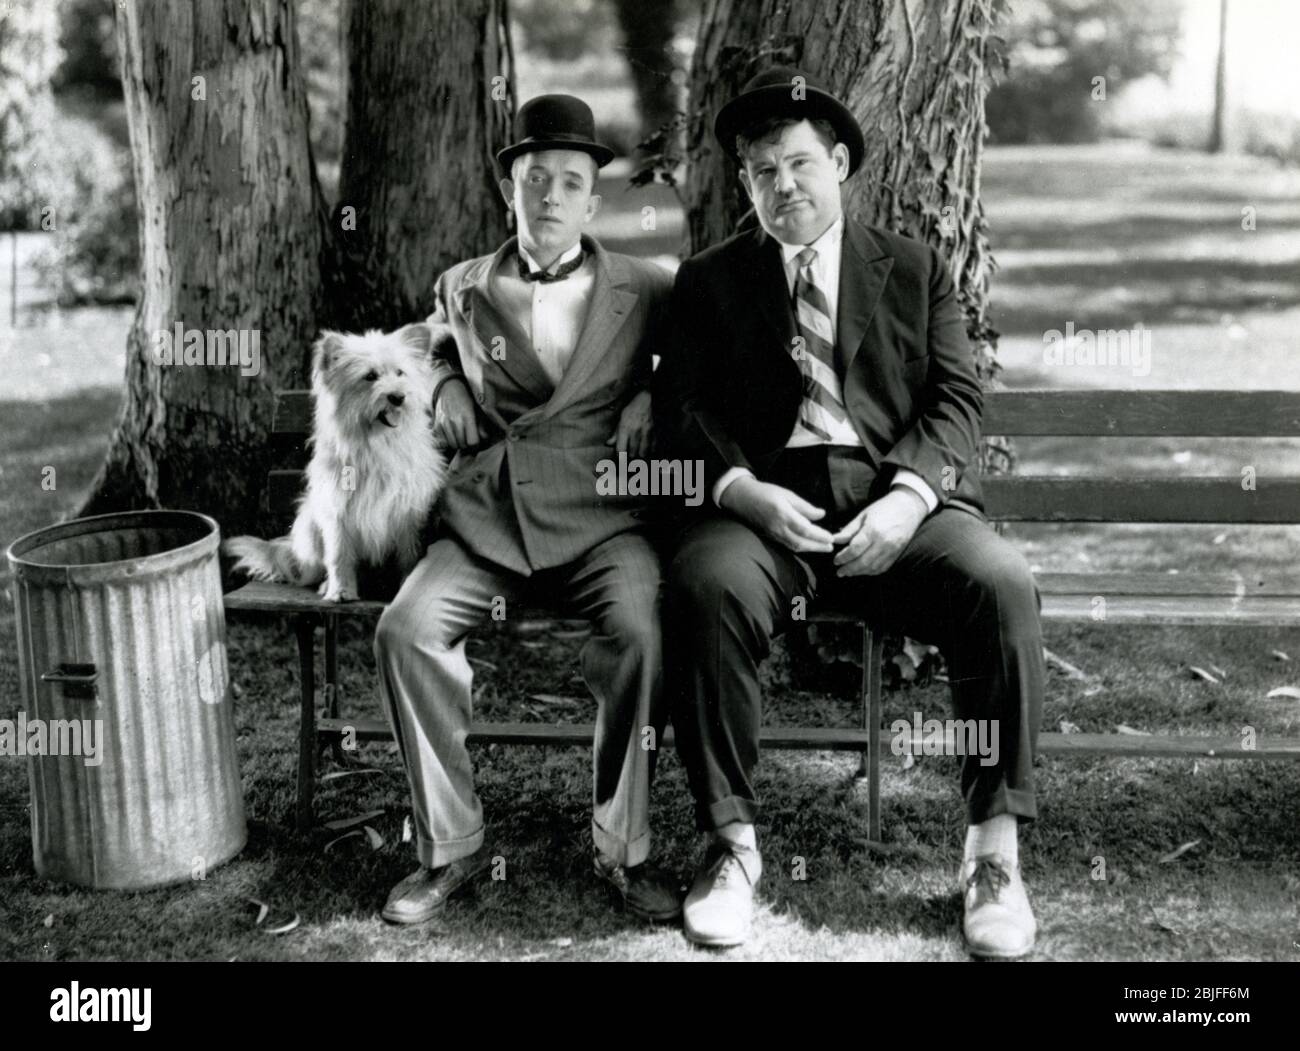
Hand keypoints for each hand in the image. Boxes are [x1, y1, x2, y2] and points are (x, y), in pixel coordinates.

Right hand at [433, 379, 480, 448]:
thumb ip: (481, 425)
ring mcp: (444, 423)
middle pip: (462, 445)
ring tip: (461, 437)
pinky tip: (452, 434)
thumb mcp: (477, 410)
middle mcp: (455, 420)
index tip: (476, 442)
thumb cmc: (466, 401)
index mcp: (467, 416)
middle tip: (468, 439)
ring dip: (458, 443)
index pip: (472, 442)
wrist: (449, 389)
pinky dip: (448, 441)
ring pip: (452, 444)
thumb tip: (485, 438)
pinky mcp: (436, 425)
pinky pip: (442, 441)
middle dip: (467, 444)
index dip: (476, 444)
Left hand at [607, 389, 651, 456]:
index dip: (620, 458)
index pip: (621, 450)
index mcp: (625, 429)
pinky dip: (650, 451)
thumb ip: (615, 433)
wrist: (645, 401)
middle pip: (632, 454)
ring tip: (637, 453)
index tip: (620, 459)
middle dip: (630, 457)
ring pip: (643, 453)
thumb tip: (608, 444)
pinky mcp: (654, 433)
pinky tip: (647, 449)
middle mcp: (635, 432)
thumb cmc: (631, 410)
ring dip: (639, 455)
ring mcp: (646, 433)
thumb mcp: (620, 420)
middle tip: (628, 456)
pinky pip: (653, 448)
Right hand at [720, 476, 834, 553]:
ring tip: (823, 548)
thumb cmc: (766, 492)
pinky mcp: (771, 537)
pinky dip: (800, 547)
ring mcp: (774, 534)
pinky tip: (808, 546)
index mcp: (783, 514)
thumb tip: (821, 515)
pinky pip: (788, 545)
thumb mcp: (787, 494)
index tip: (831, 537)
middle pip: (801, 542)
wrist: (743, 499)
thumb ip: (804, 506)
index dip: (819, 536)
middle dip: (817, 546)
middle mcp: (778, 528)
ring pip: (795, 546)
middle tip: (830, 547)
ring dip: (810, 549)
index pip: (805, 530)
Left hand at [831, 488, 927, 576]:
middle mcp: (883, 543)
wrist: (909, 507)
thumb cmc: (884, 508)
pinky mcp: (897, 554)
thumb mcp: (863, 515)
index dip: (843, 557)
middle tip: (839, 571)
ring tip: (848, 573)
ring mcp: (892, 550)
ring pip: (873, 568)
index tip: (835, 560)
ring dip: (859, 572)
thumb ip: (849, 530)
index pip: (854, 550)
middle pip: (863, 562)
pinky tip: (863, 570)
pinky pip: (883, 568)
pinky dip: (871, 572)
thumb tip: (834, 540)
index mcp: (873, 531)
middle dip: (849, 569)